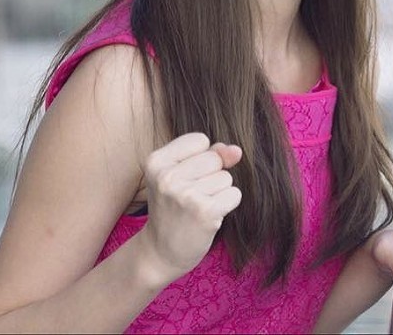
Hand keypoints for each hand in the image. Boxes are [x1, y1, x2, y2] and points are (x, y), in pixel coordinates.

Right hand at [138, 132, 242, 281]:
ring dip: (219, 192)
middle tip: (191, 197)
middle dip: (211, 176)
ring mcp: (185, 195)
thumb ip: (209, 154)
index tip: (184, 178)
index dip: (200, 159)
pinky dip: (227, 204)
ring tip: (198, 207)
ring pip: (226, 177)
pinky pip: (234, 194)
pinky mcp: (205, 212)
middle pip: (214, 158)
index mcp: (156, 161)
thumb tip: (236, 150)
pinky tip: (210, 217)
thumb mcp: (179, 174)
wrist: (160, 252)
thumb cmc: (173, 208)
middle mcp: (167, 176)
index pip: (199, 140)